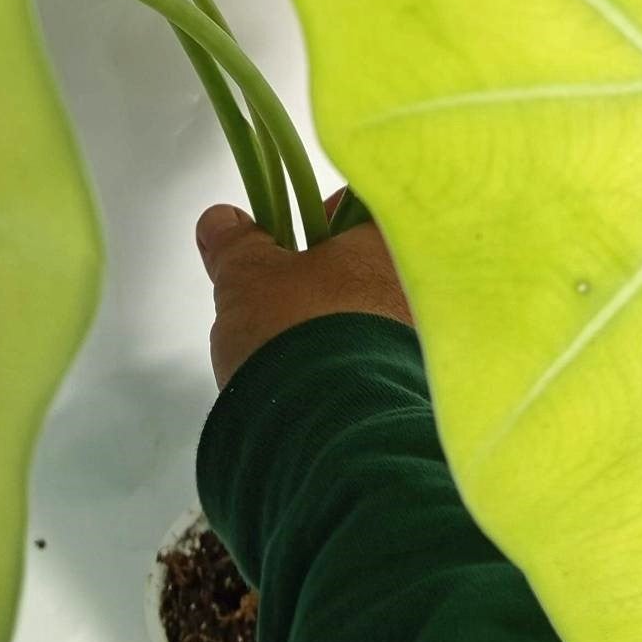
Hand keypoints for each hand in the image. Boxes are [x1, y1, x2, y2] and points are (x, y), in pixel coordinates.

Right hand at [195, 195, 412, 389]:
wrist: (325, 431)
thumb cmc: (298, 337)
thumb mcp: (248, 277)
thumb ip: (237, 244)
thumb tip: (223, 223)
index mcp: (386, 244)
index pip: (360, 210)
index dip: (319, 216)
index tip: (287, 235)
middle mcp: (417, 290)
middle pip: (365, 268)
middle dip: (322, 280)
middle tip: (280, 296)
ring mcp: (418, 343)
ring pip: (368, 319)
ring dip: (332, 326)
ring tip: (287, 347)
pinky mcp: (407, 390)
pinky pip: (372, 364)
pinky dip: (343, 366)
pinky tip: (308, 381)